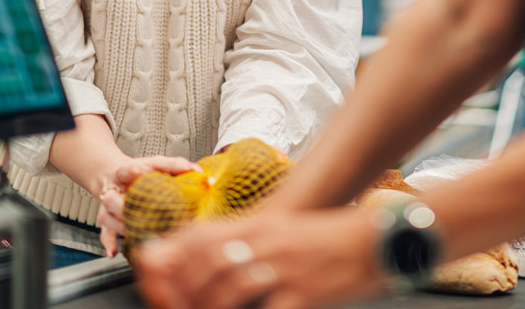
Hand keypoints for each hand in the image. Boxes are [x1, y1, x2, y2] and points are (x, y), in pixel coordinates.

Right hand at [98, 155, 200, 256]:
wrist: (111, 175)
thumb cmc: (140, 171)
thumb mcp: (155, 164)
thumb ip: (175, 166)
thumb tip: (199, 173)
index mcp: (126, 172)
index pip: (128, 169)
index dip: (134, 171)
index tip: (138, 170)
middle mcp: (115, 188)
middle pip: (112, 197)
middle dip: (121, 203)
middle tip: (129, 205)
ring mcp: (108, 206)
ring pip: (108, 216)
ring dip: (120, 225)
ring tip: (132, 230)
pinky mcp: (106, 220)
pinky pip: (105, 233)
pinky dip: (109, 243)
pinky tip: (114, 251)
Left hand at [133, 206, 386, 308]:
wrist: (372, 240)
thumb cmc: (323, 238)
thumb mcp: (281, 230)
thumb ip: (246, 238)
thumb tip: (215, 254)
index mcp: (261, 224)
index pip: (204, 235)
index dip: (173, 256)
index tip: (153, 272)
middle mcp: (267, 242)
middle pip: (210, 262)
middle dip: (182, 288)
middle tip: (169, 304)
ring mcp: (284, 268)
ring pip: (230, 288)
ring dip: (207, 306)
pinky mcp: (303, 295)